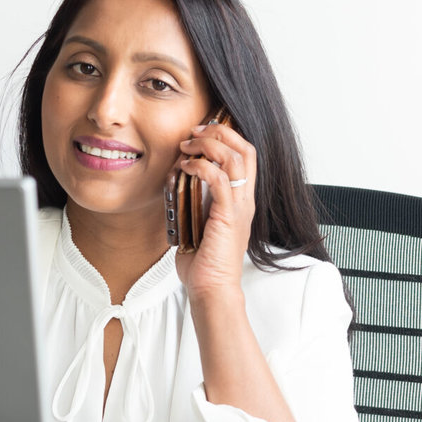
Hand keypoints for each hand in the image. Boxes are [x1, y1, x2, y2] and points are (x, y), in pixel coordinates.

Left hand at [171, 120, 256, 301]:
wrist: (213, 289)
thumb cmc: (204, 263)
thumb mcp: (200, 224)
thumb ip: (195, 203)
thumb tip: (176, 184)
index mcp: (240, 200)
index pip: (245, 156)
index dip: (227, 136)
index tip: (202, 133)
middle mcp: (244, 200)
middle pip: (246, 149)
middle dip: (220, 132)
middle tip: (195, 131)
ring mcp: (239, 207)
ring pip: (235, 158)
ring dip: (209, 144)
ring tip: (188, 146)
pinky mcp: (228, 216)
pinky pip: (219, 179)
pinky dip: (200, 166)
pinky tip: (185, 167)